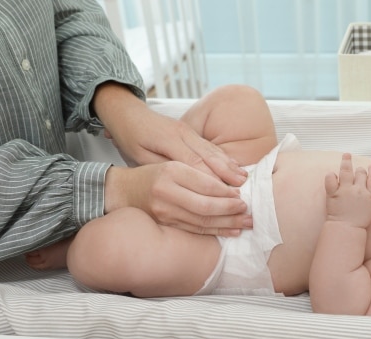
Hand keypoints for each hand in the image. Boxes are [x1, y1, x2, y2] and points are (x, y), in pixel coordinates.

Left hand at [94, 82, 247, 186]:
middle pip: (209, 156)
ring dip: (229, 165)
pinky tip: (234, 166)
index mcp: (169, 139)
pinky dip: (224, 157)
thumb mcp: (138, 155)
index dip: (211, 180)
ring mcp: (189, 131)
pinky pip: (210, 146)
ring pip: (213, 150)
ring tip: (243, 178)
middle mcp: (183, 133)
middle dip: (227, 173)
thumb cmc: (129, 137)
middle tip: (241, 188)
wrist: (127, 112)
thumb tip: (183, 182)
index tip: (224, 195)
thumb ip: (160, 167)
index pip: (194, 163)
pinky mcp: (191, 132)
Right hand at [105, 162, 251, 235]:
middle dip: (230, 211)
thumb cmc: (152, 175)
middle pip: (205, 205)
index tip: (241, 196)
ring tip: (246, 224)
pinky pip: (194, 229)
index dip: (226, 192)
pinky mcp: (164, 224)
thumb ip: (198, 173)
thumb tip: (230, 186)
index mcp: (171, 171)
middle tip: (248, 212)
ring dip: (227, 224)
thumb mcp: (173, 164)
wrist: (122, 191)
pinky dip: (214, 231)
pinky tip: (230, 232)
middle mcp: (166, 192)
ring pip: (201, 220)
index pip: (205, 184)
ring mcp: (164, 211)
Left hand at [324, 153, 370, 227]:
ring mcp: (346, 190)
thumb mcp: (369, 210)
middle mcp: (359, 190)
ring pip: (347, 170)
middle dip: (360, 169)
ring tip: (346, 155)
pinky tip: (332, 174)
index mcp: (370, 196)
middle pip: (361, 173)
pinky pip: (331, 178)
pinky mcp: (334, 193)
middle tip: (358, 167)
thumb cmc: (358, 224)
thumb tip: (365, 191)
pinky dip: (331, 175)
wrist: (346, 230)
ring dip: (347, 161)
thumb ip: (368, 198)